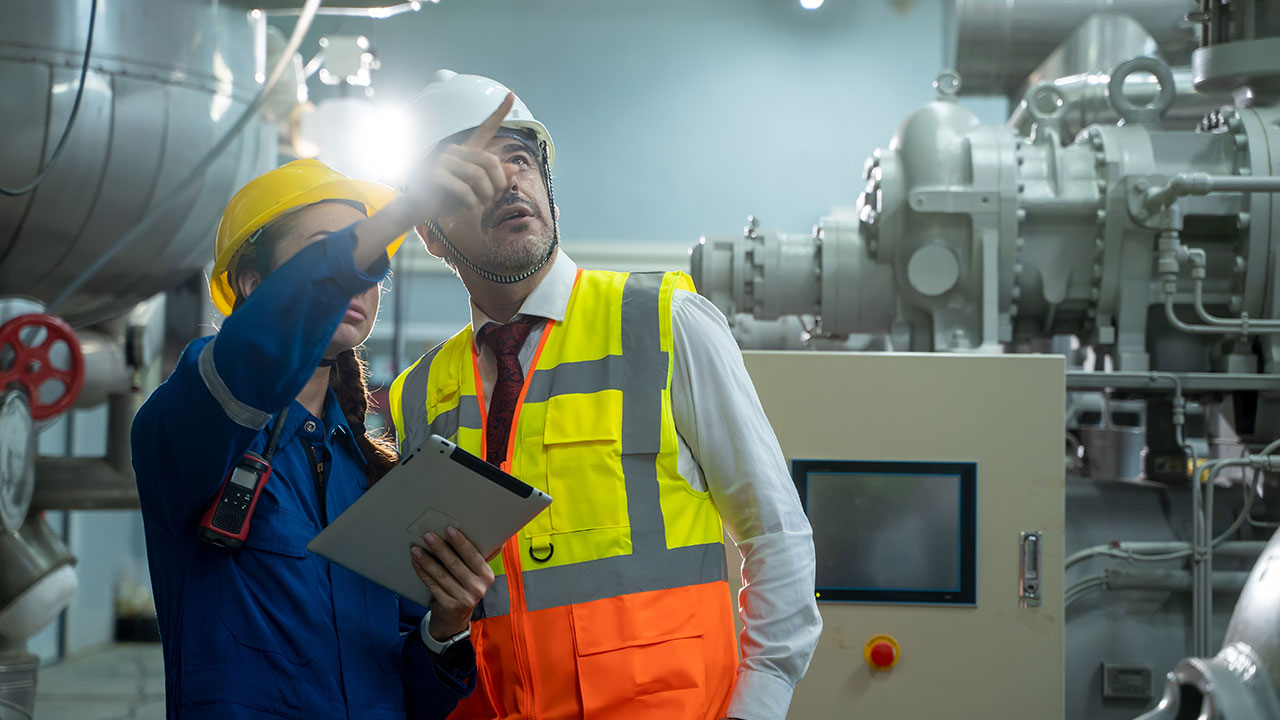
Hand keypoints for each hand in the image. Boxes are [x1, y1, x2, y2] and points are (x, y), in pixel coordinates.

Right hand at [398, 92, 514, 225]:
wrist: (417, 209)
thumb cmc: (448, 199)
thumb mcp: (477, 191)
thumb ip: (495, 179)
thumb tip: (515, 169)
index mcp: (465, 151)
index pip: (485, 129)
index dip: (500, 112)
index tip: (512, 94)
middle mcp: (454, 150)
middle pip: (490, 161)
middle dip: (498, 184)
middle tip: (494, 200)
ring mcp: (443, 159)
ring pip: (479, 176)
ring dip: (486, 197)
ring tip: (481, 206)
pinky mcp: (435, 173)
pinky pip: (465, 190)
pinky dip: (472, 204)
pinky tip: (468, 208)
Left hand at [410, 527, 494, 639]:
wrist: (456, 617)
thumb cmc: (465, 586)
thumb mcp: (476, 574)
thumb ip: (480, 556)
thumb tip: (496, 537)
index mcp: (487, 576)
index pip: (473, 555)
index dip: (461, 542)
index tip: (449, 529)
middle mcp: (478, 588)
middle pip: (455, 564)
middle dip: (440, 548)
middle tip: (428, 536)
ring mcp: (464, 599)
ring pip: (442, 575)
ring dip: (427, 560)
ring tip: (416, 549)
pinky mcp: (449, 606)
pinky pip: (433, 586)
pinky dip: (423, 573)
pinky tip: (416, 563)